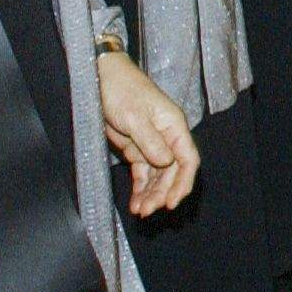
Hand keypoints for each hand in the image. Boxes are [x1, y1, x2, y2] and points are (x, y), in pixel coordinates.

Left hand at [97, 52, 199, 216]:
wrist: (103, 80)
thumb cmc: (122, 91)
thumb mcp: (134, 116)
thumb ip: (150, 140)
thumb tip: (166, 162)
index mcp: (174, 126)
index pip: (188, 159)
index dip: (183, 182)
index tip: (171, 202)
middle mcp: (168, 137)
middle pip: (173, 172)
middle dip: (162, 193)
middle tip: (148, 211)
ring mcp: (153, 144)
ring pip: (159, 176)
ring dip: (151, 194)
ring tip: (140, 211)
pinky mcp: (137, 149)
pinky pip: (144, 173)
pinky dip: (141, 188)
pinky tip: (136, 202)